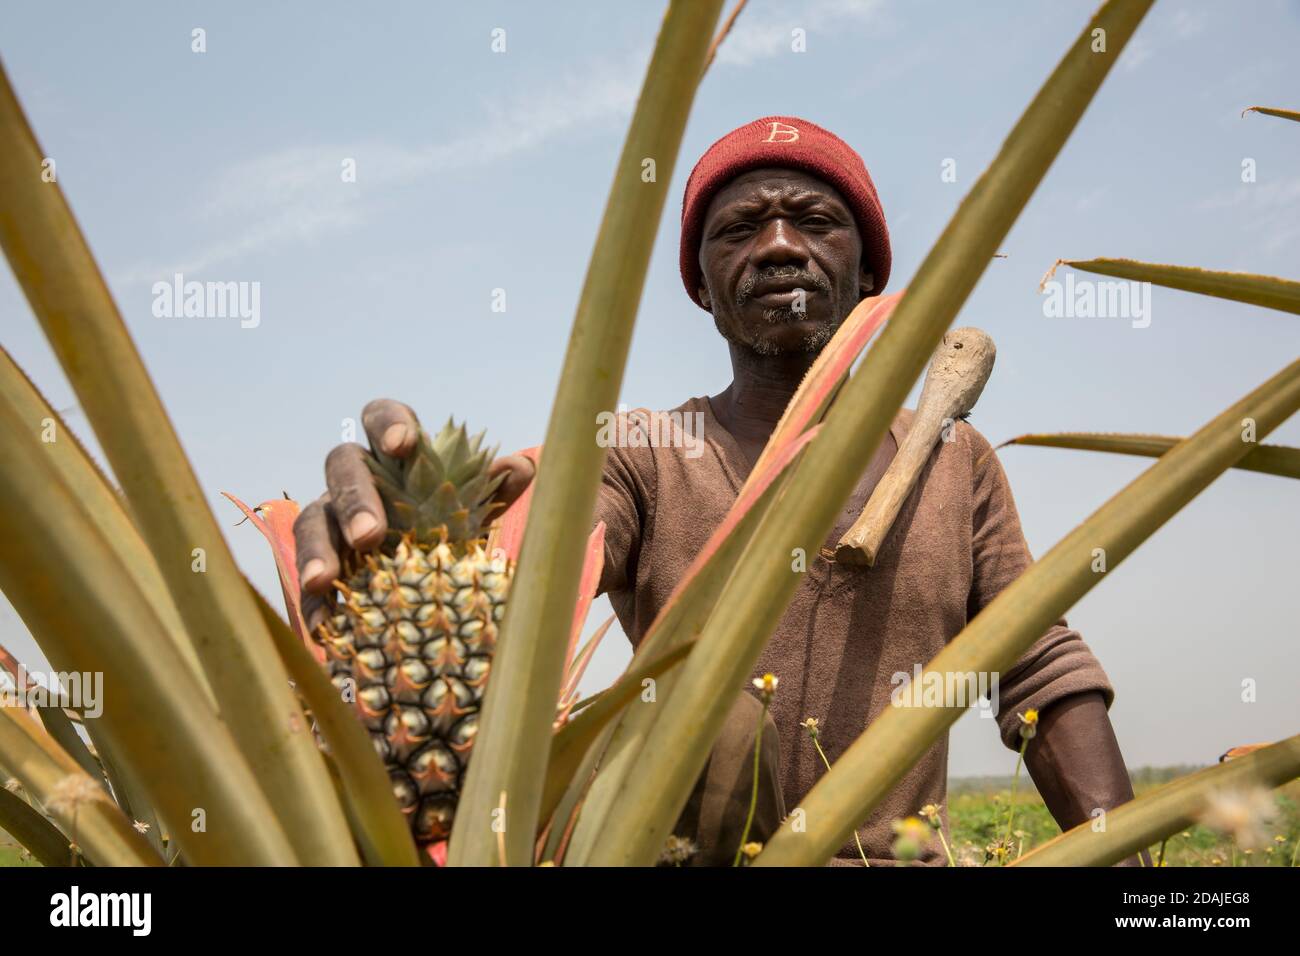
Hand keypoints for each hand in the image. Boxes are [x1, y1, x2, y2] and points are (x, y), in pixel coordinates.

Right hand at [292, 398, 535, 633]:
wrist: (432, 577)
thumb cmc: (452, 526)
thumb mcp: (476, 509)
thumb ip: (496, 488)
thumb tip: (520, 467)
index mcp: (393, 454)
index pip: (380, 416)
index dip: (387, 423)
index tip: (402, 445)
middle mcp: (355, 478)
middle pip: (341, 467)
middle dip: (354, 498)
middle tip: (369, 535)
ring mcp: (330, 517)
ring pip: (309, 519)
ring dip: (316, 548)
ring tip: (325, 581)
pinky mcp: (319, 560)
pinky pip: (305, 579)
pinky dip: (311, 602)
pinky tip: (322, 624)